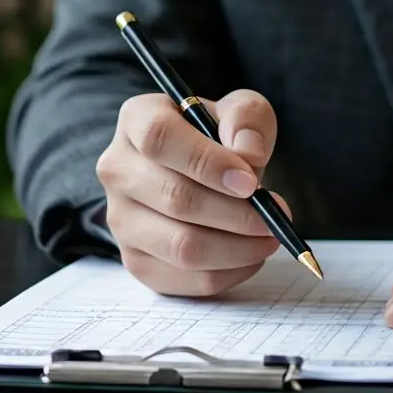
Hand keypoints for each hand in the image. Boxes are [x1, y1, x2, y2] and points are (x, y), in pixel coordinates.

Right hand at [96, 89, 288, 295]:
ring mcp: (121, 219)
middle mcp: (118, 169)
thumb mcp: (240, 113)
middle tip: (274, 216)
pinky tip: (249, 255)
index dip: (207, 162)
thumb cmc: (218, 139)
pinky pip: (186, 279)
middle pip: (175, 199)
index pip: (159, 139)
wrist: (197, 173)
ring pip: (181, 247)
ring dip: (237, 248)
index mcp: (137, 119)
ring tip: (268, 236)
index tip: (249, 182)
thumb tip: (249, 154)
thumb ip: (247, 120)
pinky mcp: (135, 260)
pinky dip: (229, 273)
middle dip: (236, 214)